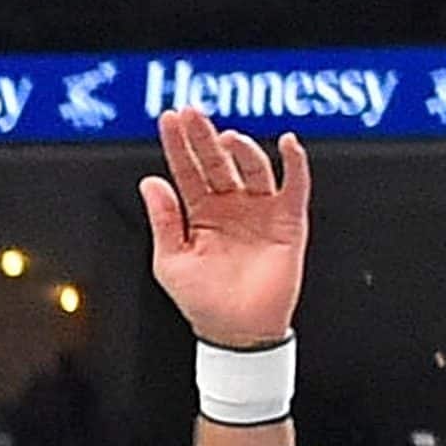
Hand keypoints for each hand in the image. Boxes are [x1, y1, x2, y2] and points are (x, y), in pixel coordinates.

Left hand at [139, 108, 311, 347]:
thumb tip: (150, 183)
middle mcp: (230, 206)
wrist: (237, 332)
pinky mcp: (287, 221)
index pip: (187, 169)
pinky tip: (287, 144)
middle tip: (193, 112)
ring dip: (241, 150)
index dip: (178, 145)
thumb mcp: (170, 261)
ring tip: (227, 139)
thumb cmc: (202, 302)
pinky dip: (294, 163)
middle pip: (217, 161)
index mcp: (199, 212)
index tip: (169, 119)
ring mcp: (259, 211)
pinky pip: (294, 186)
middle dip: (205, 137)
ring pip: (252, 169)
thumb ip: (163, 221)